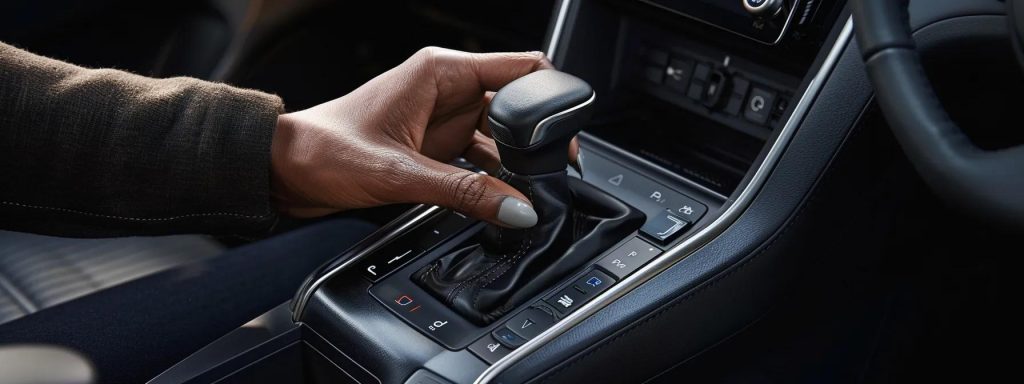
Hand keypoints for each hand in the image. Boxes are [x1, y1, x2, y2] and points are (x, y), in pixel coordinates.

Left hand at [270, 47, 577, 227]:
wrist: (284, 168)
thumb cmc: (325, 149)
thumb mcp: (402, 174)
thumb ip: (466, 191)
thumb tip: (517, 207)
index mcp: (441, 72)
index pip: (522, 68)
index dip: (553, 98)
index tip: (570, 133)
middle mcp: (447, 88)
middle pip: (516, 107)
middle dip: (536, 141)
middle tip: (550, 176)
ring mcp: (442, 117)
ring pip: (500, 137)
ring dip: (512, 164)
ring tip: (520, 194)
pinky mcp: (434, 145)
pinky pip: (478, 157)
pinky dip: (491, 178)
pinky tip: (495, 198)